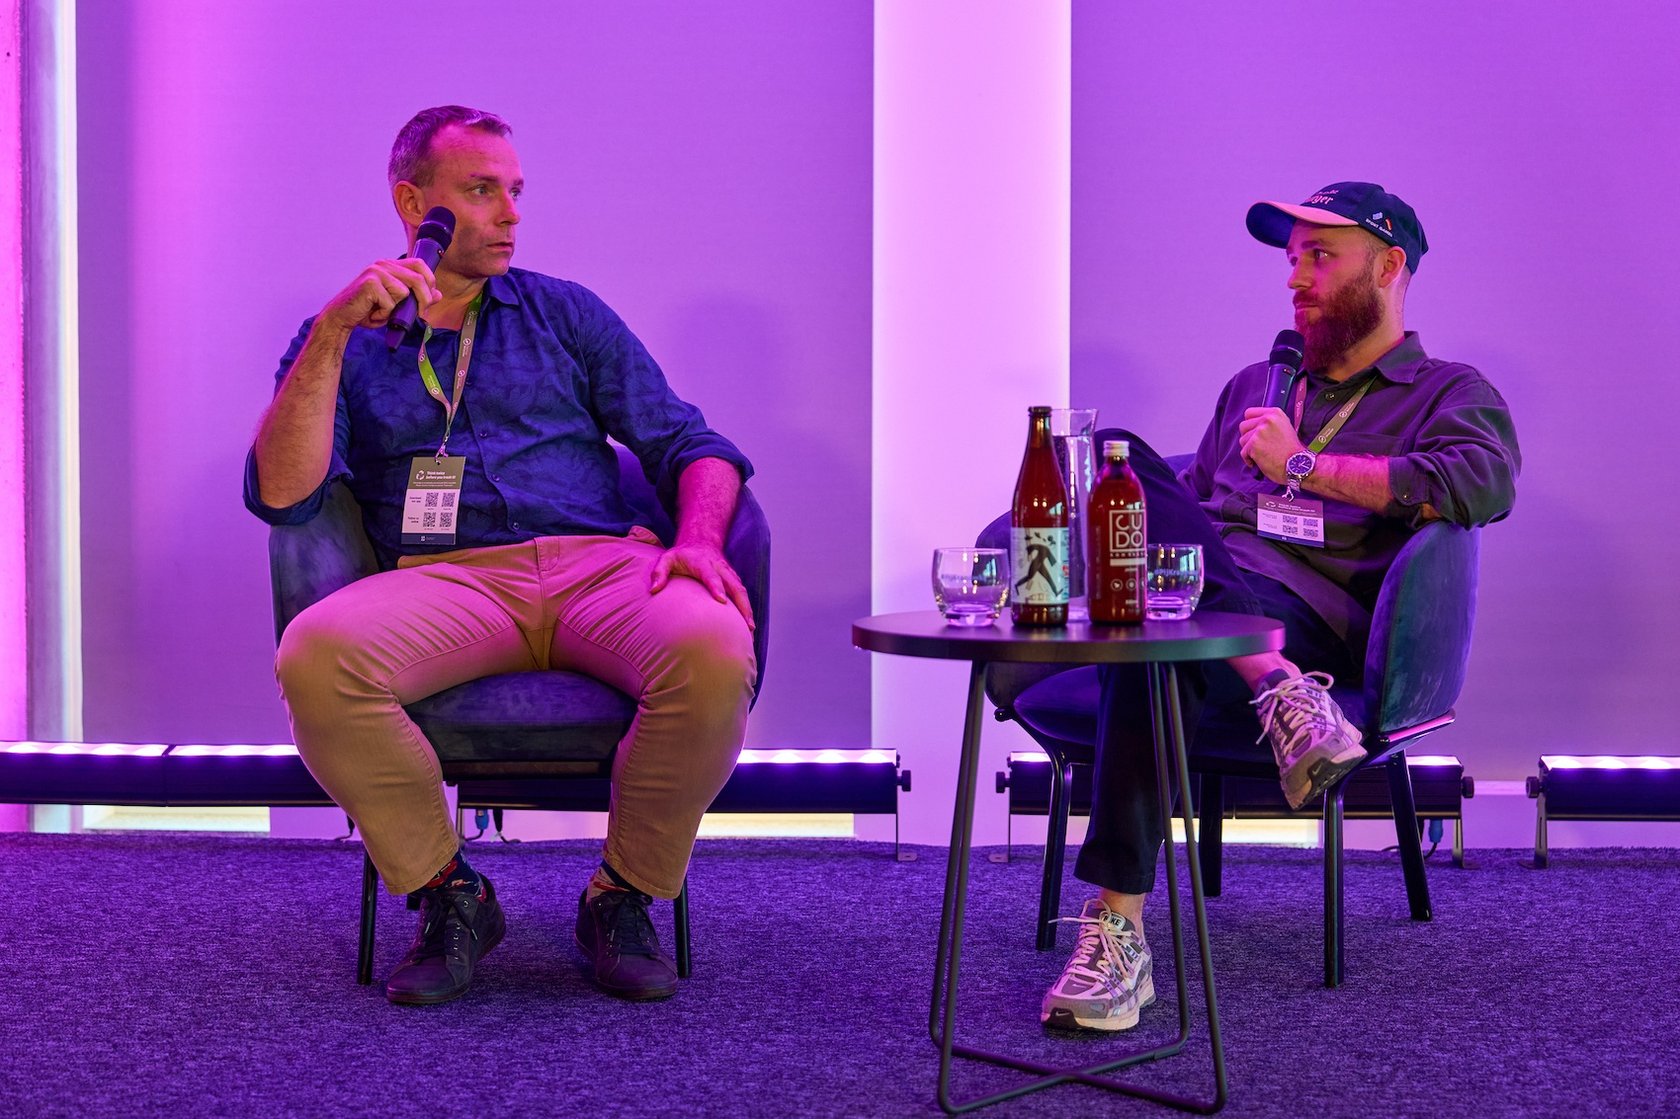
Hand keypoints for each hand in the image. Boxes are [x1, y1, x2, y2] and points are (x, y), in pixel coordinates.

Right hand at [319, 258, 440, 332]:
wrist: (342, 317)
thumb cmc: (369, 309)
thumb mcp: (397, 304)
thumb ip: (416, 297)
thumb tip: (438, 294)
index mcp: (391, 266)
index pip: (419, 264)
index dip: (430, 282)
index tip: (429, 300)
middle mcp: (383, 264)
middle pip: (418, 277)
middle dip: (425, 298)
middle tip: (421, 313)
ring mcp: (376, 271)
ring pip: (405, 291)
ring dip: (398, 309)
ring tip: (383, 311)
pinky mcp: (370, 283)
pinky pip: (391, 302)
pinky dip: (385, 313)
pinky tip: (373, 312)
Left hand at [649, 542, 755, 629]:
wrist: (702, 541)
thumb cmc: (682, 555)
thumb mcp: (667, 558)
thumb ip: (659, 572)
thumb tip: (653, 590)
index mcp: (703, 562)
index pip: (711, 575)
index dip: (717, 587)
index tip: (722, 601)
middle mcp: (720, 568)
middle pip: (735, 586)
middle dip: (742, 605)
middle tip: (746, 624)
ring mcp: (729, 573)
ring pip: (742, 591)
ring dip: (748, 609)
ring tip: (751, 629)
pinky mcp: (733, 579)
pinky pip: (742, 593)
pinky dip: (747, 607)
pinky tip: (748, 624)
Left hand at [1238, 407, 1306, 483]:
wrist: (1297, 464)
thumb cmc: (1291, 450)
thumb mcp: (1285, 427)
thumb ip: (1270, 423)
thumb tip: (1254, 423)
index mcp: (1274, 413)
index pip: (1249, 413)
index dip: (1250, 424)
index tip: (1254, 432)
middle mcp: (1266, 419)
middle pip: (1243, 426)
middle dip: (1247, 437)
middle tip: (1257, 446)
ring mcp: (1259, 432)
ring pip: (1242, 440)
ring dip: (1248, 449)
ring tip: (1261, 454)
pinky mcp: (1254, 444)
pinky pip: (1243, 452)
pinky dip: (1249, 459)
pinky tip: (1258, 462)